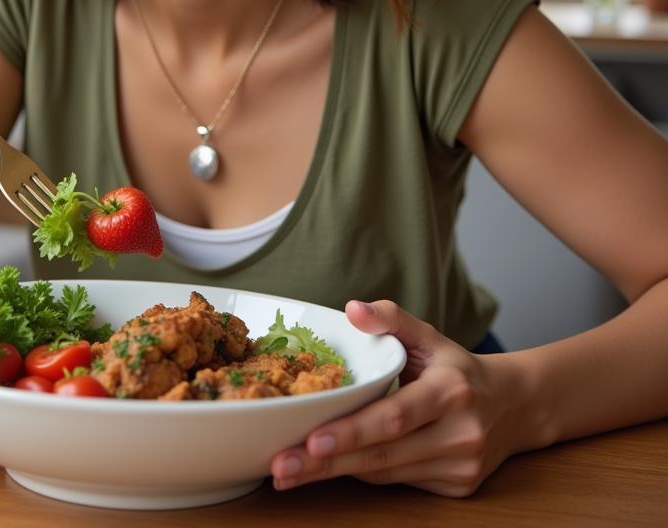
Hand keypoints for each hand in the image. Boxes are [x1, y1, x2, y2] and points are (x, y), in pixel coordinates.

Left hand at [270, 300, 522, 496]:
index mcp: (451, 392)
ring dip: (335, 473)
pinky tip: (331, 465)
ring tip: (289, 471)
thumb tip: (352, 308)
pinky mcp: (457, 487)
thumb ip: (391, 318)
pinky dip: (363, 473)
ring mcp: (460, 466)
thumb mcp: (429, 334)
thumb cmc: (457, 367)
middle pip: (383, 454)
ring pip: (386, 473)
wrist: (515, 405)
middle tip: (281, 466)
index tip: (310, 440)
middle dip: (327, 464)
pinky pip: (398, 481)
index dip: (351, 432)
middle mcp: (459, 434)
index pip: (394, 417)